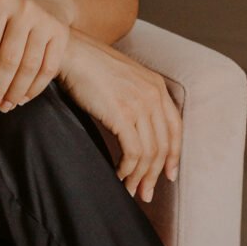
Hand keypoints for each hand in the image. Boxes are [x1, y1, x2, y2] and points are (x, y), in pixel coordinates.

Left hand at [0, 0, 70, 113]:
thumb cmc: (7, 16)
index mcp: (0, 2)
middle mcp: (24, 8)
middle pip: (9, 59)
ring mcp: (45, 20)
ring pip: (29, 67)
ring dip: (14, 93)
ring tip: (4, 105)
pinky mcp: (62, 33)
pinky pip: (48, 70)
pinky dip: (33, 89)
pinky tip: (21, 98)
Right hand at [56, 29, 181, 202]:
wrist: (71, 51)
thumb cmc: (90, 65)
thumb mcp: (124, 77)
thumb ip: (137, 98)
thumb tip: (138, 130)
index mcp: (156, 85)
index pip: (175, 128)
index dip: (174, 155)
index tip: (169, 174)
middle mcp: (153, 94)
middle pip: (163, 145)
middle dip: (155, 174)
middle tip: (145, 193)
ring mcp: (139, 103)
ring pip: (149, 153)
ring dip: (140, 177)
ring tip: (130, 189)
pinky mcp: (122, 114)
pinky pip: (133, 152)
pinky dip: (127, 169)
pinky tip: (118, 174)